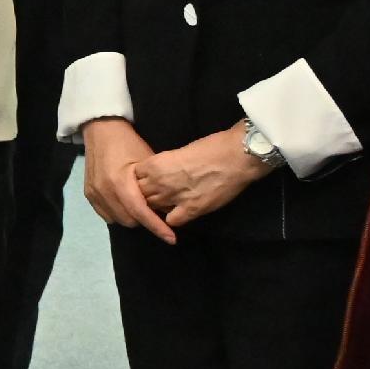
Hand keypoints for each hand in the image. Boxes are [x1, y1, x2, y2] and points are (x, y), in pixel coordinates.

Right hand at [83, 119, 169, 240]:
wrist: (101, 130)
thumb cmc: (129, 143)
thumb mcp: (147, 162)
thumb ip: (154, 186)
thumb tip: (167, 208)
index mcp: (120, 182)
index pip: (141, 213)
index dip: (157, 227)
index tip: (172, 239)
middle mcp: (104, 191)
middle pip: (129, 220)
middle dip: (145, 221)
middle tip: (155, 212)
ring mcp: (94, 194)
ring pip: (117, 220)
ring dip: (131, 218)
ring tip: (140, 207)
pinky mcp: (89, 194)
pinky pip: (106, 215)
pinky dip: (118, 214)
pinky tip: (125, 205)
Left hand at [135, 124, 264, 229]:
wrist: (236, 157)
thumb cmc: (211, 147)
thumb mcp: (177, 151)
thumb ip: (163, 165)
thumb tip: (158, 174)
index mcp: (155, 164)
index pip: (133, 177)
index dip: (138, 180)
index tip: (145, 180)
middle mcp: (159, 182)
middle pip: (139, 195)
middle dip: (144, 195)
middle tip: (154, 194)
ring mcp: (174, 198)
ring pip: (152, 209)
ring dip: (157, 208)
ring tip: (166, 204)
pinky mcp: (191, 210)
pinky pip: (172, 221)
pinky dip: (173, 219)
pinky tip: (179, 213)